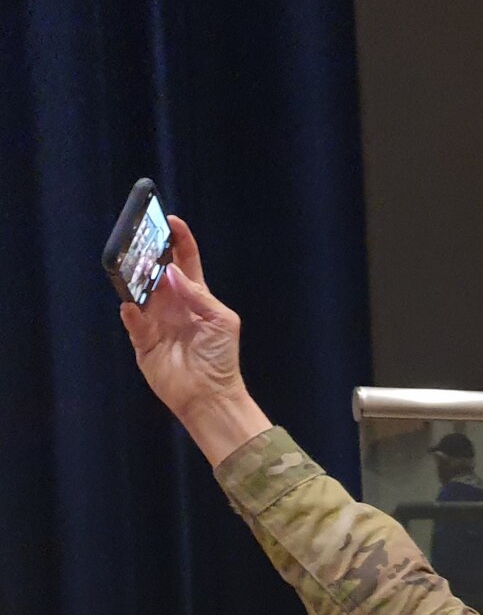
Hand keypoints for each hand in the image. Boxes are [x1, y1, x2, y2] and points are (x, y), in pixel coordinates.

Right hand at [118, 215, 270, 464]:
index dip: (179, 241)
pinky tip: (133, 307)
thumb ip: (199, 295)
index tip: (171, 220)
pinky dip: (131, 313)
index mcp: (195, 297)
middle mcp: (172, 305)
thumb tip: (171, 272)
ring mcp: (156, 321)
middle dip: (149, 255)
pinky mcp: (143, 341)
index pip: (185, 262)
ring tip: (130, 265)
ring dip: (134, 279)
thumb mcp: (221, 320)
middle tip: (141, 238)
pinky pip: (133, 322)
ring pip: (139, 292)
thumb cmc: (221, 357)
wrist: (210, 394)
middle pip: (156, 272)